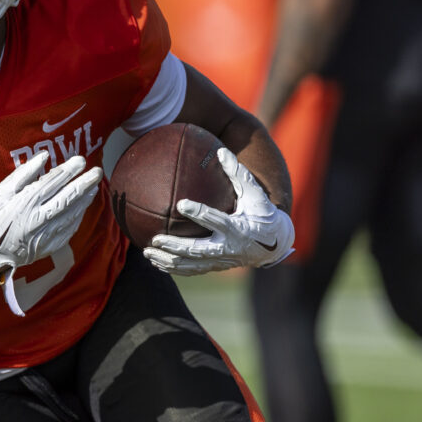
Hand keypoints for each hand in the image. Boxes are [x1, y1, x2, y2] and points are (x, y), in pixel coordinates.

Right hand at [0, 152, 101, 281]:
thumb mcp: (2, 191)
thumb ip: (24, 173)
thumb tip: (43, 157)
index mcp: (26, 202)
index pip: (53, 182)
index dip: (69, 170)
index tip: (80, 160)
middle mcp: (39, 218)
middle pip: (68, 197)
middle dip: (85, 183)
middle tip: (97, 172)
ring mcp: (47, 233)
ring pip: (72, 213)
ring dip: (86, 198)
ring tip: (95, 186)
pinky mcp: (51, 245)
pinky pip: (70, 228)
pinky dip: (79, 215)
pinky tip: (83, 206)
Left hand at [143, 148, 294, 275]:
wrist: (274, 244)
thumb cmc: (262, 214)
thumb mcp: (255, 194)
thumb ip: (238, 174)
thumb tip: (221, 151)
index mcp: (237, 229)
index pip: (216, 220)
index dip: (199, 213)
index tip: (180, 204)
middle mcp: (228, 248)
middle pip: (197, 250)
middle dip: (174, 246)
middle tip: (155, 238)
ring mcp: (221, 261)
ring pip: (191, 265)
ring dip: (168, 260)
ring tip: (146, 252)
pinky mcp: (216, 267)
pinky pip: (192, 270)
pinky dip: (174, 268)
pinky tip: (156, 262)